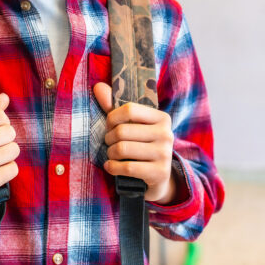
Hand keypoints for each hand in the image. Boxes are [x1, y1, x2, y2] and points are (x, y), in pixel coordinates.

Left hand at [93, 82, 175, 203]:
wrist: (158, 177)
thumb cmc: (140, 145)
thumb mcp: (131, 125)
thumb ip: (114, 107)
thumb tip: (98, 86)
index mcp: (161, 118)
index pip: (129, 110)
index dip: (112, 118)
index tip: (109, 126)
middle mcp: (166, 134)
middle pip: (122, 131)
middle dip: (108, 139)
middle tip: (109, 143)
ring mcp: (165, 154)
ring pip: (122, 149)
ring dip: (110, 153)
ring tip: (111, 155)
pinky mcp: (160, 172)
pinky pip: (127, 168)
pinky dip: (112, 167)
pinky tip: (110, 166)